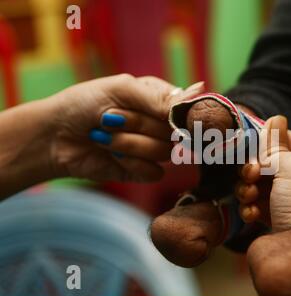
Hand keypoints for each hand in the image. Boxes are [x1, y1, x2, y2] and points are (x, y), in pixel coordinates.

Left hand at [48, 74, 203, 181]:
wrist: (55, 135)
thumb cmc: (84, 103)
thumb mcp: (120, 88)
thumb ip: (157, 97)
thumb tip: (194, 97)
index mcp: (160, 99)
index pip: (188, 109)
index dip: (181, 115)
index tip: (166, 116)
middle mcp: (161, 124)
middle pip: (176, 132)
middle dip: (138, 125)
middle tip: (110, 118)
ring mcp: (153, 148)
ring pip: (165, 153)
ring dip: (129, 143)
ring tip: (104, 135)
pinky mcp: (142, 170)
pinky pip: (154, 172)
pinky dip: (131, 163)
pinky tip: (112, 155)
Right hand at [236, 116, 290, 230]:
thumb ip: (278, 143)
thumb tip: (275, 118)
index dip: (270, 139)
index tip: (250, 138)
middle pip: (276, 163)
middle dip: (257, 168)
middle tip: (250, 173)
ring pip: (265, 184)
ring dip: (250, 187)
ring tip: (248, 195)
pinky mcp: (285, 221)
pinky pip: (263, 205)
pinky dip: (253, 206)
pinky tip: (251, 212)